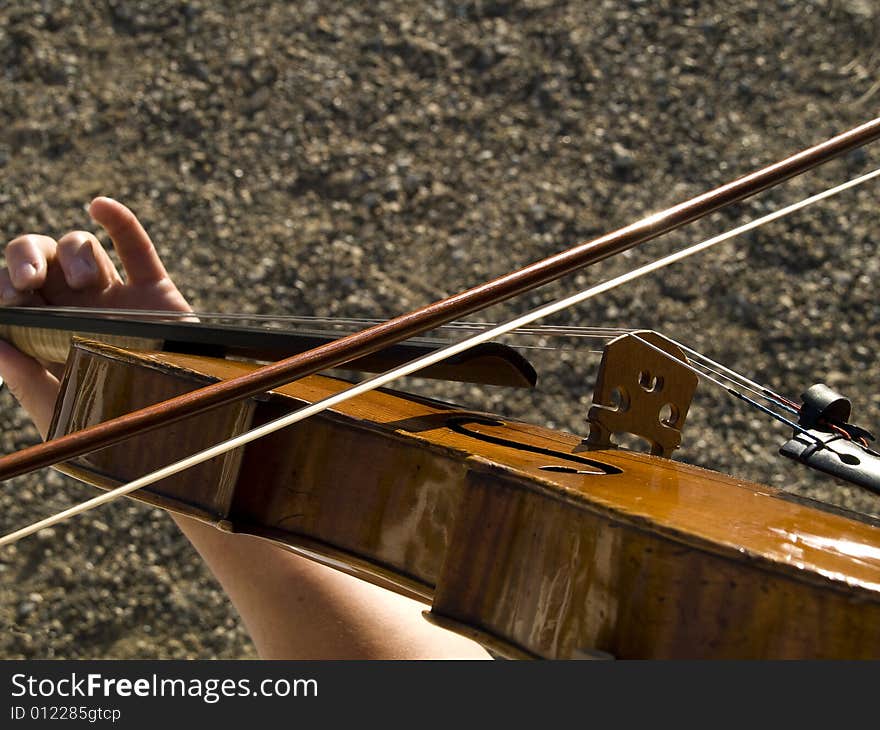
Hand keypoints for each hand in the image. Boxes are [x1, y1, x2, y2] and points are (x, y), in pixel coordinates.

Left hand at [0, 197, 190, 436]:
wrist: (174, 434)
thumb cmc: (111, 429)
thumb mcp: (56, 407)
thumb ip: (21, 374)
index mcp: (47, 329)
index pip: (14, 288)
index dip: (5, 281)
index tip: (13, 298)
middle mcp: (78, 306)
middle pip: (43, 255)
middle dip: (28, 255)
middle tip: (30, 280)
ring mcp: (117, 296)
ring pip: (83, 247)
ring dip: (76, 253)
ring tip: (86, 284)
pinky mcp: (155, 292)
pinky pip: (136, 247)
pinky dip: (119, 221)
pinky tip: (98, 206)